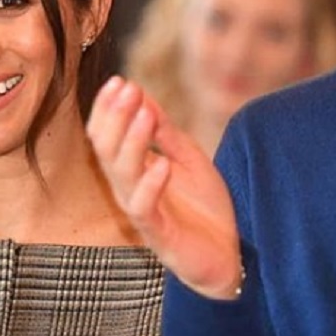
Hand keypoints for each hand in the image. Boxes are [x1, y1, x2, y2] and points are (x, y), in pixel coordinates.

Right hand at [88, 76, 242, 299]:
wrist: (229, 255)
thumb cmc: (205, 208)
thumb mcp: (187, 159)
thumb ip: (164, 132)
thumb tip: (142, 95)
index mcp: (133, 171)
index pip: (106, 135)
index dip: (109, 109)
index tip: (119, 80)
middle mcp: (129, 190)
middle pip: (107, 150)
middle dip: (115, 117)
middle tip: (127, 89)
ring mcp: (142, 212)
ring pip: (122, 175)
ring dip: (131, 142)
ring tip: (144, 115)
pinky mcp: (158, 235)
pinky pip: (144, 208)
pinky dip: (151, 185)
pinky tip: (161, 164)